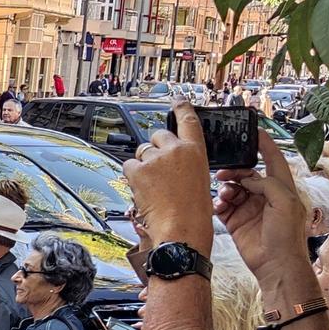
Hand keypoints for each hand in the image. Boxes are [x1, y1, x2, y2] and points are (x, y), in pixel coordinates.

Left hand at [123, 103, 216, 250]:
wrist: (181, 228)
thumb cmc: (194, 212)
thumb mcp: (200, 179)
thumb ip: (186, 163)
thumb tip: (172, 161)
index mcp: (195, 151)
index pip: (188, 120)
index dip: (181, 108)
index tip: (177, 101)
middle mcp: (175, 149)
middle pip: (158, 135)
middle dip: (155, 148)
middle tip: (158, 169)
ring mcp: (155, 158)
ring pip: (142, 151)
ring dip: (144, 164)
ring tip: (153, 185)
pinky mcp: (138, 169)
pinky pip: (128, 165)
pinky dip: (132, 176)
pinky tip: (143, 189)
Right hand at [215, 128, 309, 283]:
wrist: (276, 265)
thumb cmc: (286, 234)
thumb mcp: (284, 201)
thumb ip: (267, 182)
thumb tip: (247, 178)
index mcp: (282, 188)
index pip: (273, 159)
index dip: (264, 144)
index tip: (252, 131)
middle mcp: (264, 196)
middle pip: (246, 173)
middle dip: (234, 171)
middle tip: (223, 174)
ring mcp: (249, 208)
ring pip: (231, 188)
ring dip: (225, 188)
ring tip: (224, 196)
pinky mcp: (235, 221)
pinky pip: (222, 206)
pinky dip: (218, 204)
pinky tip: (219, 207)